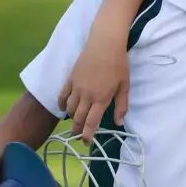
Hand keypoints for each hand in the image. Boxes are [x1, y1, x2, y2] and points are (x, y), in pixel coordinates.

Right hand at [59, 18, 130, 141]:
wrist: (104, 43)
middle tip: (78, 137)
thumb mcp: (125, 86)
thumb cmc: (119, 64)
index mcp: (101, 99)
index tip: (86, 142)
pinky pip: (62, 95)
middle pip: (78, 118)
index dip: (87, 134)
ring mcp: (76, 87)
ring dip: (70, 118)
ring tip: (72, 124)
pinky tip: (62, 109)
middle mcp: (86, 96)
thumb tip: (119, 123)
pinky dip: (60, 104)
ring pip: (69, 108)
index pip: (91, 122)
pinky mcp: (70, 79)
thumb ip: (122, 105)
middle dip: (77, 130)